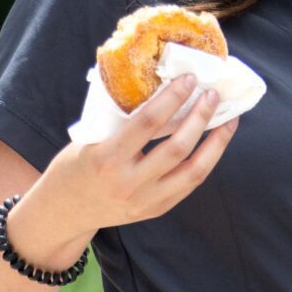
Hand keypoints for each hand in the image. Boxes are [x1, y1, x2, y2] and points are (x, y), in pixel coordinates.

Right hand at [8, 74, 236, 262]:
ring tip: (228, 120)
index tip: (189, 79)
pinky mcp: (156, 211)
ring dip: (215, 143)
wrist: (64, 212)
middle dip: (200, 118)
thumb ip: (121, 122)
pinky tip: (215, 144)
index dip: (172, 99)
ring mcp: (145, 201)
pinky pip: (189, 185)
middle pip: (177, 148)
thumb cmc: (75, 167)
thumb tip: (157, 88)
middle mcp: (129, 183)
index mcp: (107, 158)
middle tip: (213, 94)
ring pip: (193, 171)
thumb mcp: (89, 140)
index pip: (148, 124)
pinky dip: (206, 162)